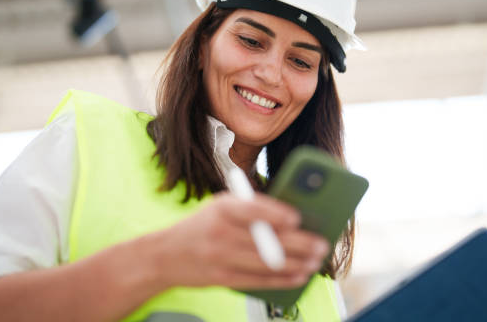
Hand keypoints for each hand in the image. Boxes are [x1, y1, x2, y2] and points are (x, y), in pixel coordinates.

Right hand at [148, 193, 329, 289]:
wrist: (165, 254)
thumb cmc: (203, 225)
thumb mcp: (220, 206)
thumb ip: (251, 208)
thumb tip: (293, 219)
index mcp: (222, 207)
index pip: (253, 209)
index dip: (277, 214)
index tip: (298, 218)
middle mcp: (220, 231)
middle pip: (266, 238)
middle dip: (299, 243)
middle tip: (321, 244)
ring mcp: (220, 256)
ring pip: (266, 262)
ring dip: (296, 263)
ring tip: (315, 262)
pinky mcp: (221, 278)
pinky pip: (258, 280)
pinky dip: (282, 279)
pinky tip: (299, 276)